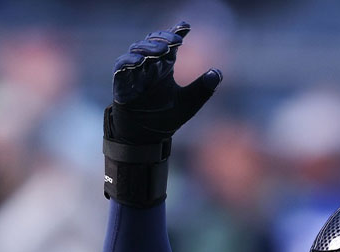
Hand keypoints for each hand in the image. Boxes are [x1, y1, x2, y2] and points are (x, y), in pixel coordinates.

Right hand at [109, 22, 221, 146]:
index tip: (186, 27)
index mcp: (164, 68)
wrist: (147, 138)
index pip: (169, 44)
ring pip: (136, 52)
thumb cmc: (165, 119)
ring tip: (160, 50)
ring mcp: (134, 74)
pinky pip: (121, 68)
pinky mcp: (122, 85)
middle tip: (175, 41)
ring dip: (147, 48)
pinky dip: (128, 62)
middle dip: (162, 39)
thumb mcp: (189, 103)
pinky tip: (139, 61)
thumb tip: (218, 73)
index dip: (175, 33)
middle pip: (152, 43)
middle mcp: (149, 67)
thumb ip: (203, 89)